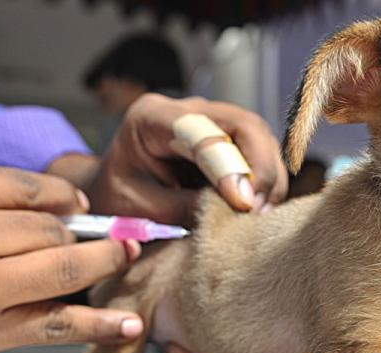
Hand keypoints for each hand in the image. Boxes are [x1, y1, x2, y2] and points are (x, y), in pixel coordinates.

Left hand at [86, 94, 288, 223]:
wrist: (111, 191)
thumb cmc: (118, 198)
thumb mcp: (142, 208)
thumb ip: (184, 207)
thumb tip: (235, 210)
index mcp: (151, 118)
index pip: (202, 130)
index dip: (228, 165)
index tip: (242, 203)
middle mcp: (187, 109)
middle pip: (244, 124)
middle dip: (260, 168)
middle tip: (258, 211)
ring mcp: (212, 120)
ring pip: (259, 138)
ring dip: (268, 176)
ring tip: (261, 215)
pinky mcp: (228, 139)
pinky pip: (259, 153)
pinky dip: (266, 181)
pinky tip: (260, 208)